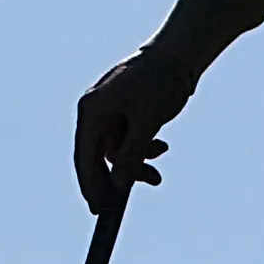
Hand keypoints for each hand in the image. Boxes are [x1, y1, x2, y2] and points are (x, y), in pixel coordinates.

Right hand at [73, 44, 196, 216]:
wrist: (179, 54)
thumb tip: (117, 185)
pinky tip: (162, 146)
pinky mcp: (124, 111)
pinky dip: (142, 148)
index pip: (84, 156)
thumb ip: (130, 156)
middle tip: (133, 196)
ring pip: (116, 151)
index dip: (90, 185)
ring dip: (136, 163)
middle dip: (119, 176)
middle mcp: (95, 111)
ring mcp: (109, 111)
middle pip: (99, 156)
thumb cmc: (159, 82)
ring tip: (158, 173)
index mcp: (92, 110)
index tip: (99, 209)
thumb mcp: (147, 123)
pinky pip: (127, 140)